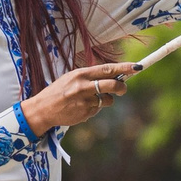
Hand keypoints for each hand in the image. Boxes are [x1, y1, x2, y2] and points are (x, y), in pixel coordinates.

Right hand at [21, 62, 135, 133]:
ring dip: (106, 100)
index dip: (124, 68)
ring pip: (108, 100)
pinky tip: (82, 107)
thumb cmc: (59, 91)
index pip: (107, 69)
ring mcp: (85, 101)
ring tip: (92, 99)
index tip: (137, 67)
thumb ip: (91, 76)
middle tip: (123, 89)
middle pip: (113, 85)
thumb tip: (114, 75)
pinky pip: (99, 110)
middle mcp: (83, 87)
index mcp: (80, 74)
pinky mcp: (85, 113)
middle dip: (122, 87)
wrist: (43, 109)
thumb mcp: (72, 78)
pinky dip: (95, 108)